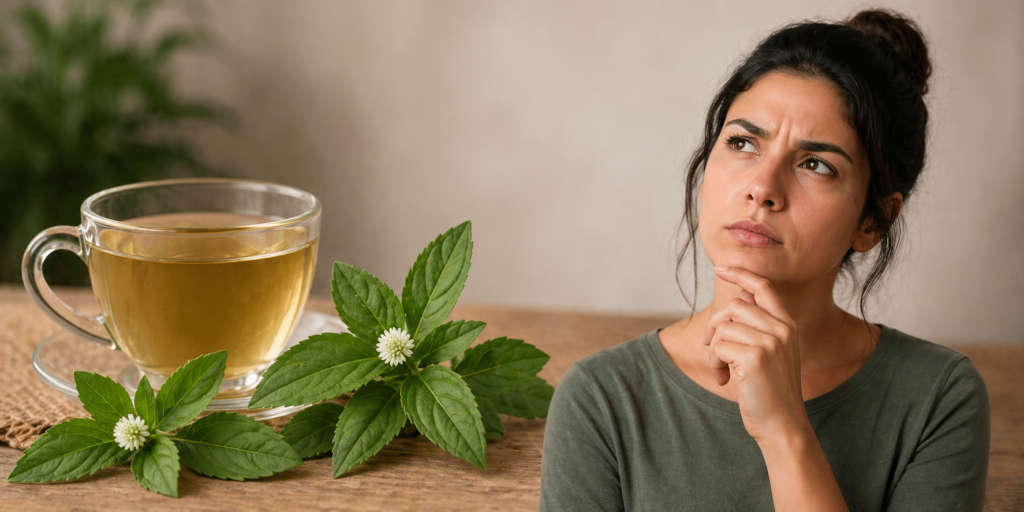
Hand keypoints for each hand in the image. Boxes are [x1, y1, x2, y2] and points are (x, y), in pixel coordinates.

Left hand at [704, 266, 808, 442]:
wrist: (783, 425)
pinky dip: (714, 363)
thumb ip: (760, 326)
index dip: (742, 273)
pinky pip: (718, 347)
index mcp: (788, 326)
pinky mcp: (755, 357)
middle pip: (733, 306)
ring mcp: (770, 342)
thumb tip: (739, 296)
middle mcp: (782, 329)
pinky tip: (724, 379)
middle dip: (715, 326)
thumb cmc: (771, 391)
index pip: (764, 287)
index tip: (722, 268)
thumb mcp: (771, 354)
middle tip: (712, 348)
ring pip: (723, 327)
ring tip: (722, 370)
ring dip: (713, 351)